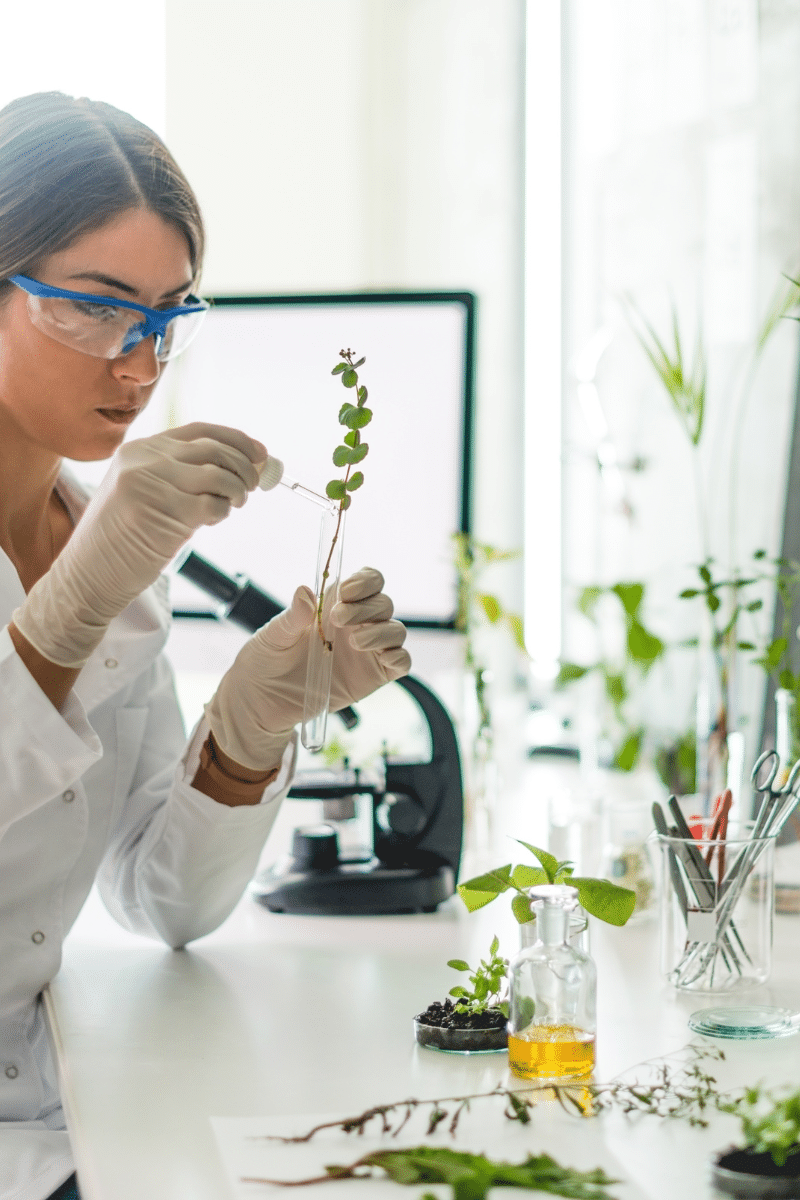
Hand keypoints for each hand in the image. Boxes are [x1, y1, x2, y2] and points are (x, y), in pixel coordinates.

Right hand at [13, 423, 265, 666]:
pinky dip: (223, 512)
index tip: (261, 454)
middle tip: (253, 485)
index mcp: (141, 449)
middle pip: (215, 449)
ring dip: (238, 491)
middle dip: (246, 466)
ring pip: (220, 475)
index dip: (236, 439)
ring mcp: (154, 483)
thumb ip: (182, 475)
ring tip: (233, 504)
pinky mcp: (166, 512)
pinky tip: (212, 520)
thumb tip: (243, 468)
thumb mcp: (145, 492)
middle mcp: (146, 460)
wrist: (88, 575)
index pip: (200, 431)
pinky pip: (214, 505)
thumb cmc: (122, 539)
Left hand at [205, 567, 410, 770]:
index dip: (365, 581)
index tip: (346, 591)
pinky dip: (399, 657)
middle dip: (366, 608)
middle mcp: (358, 624)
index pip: (367, 581)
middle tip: (338, 619)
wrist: (262, 700)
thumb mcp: (273, 635)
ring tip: (354, 642)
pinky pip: (401, 662)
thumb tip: (304, 591)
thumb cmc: (267, 659)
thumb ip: (292, 616)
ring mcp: (368, 650)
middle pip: (383, 604)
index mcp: (336, 604)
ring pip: (396, 631)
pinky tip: (382, 659)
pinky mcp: (374, 676)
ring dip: (381, 631)